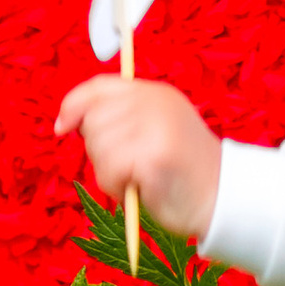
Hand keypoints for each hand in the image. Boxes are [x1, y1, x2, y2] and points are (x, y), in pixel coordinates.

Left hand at [54, 73, 222, 242]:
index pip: (99, 86)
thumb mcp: (156, 129)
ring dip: (108, 172)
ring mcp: (156, 126)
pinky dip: (116, 186)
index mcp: (155, 93)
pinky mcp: (154, 155)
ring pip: (98, 147)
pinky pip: (110, 170)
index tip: (61, 127)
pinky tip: (139, 188)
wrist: (223, 198)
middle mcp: (155, 102)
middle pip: (93, 120)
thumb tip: (71, 119)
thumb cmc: (182, 172)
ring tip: (136, 179)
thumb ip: (122, 117)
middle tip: (126, 167)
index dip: (73, 105)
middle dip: (98, 149)